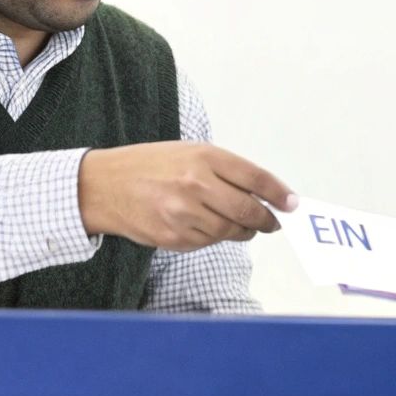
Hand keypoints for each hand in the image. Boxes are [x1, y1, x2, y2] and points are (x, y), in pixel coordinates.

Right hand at [78, 143, 295, 250]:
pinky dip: (213, 237)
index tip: (293, 204)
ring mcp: (183, 213)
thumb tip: (265, 195)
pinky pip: (207, 242)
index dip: (279, 194)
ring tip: (238, 223)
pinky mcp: (173, 237)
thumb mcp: (189, 153)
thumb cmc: (151, 166)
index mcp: (203, 157)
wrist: (103, 186)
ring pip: (230, 231)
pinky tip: (203, 225)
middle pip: (248, 211)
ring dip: (241, 230)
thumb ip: (226, 171)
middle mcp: (195, 184)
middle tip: (273, 223)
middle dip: (266, 220)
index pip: (255, 178)